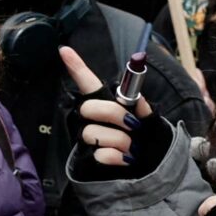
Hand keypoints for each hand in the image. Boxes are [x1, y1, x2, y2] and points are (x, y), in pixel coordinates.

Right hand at [60, 44, 166, 179]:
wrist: (150, 165)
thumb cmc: (147, 139)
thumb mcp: (150, 120)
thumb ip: (143, 108)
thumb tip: (137, 100)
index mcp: (106, 104)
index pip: (87, 82)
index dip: (75, 66)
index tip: (65, 50)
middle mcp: (92, 119)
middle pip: (89, 107)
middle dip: (115, 115)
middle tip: (133, 125)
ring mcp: (88, 138)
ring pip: (92, 133)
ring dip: (120, 141)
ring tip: (131, 148)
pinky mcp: (88, 159)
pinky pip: (100, 154)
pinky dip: (117, 157)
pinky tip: (124, 158)